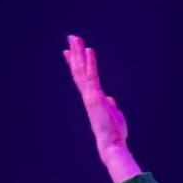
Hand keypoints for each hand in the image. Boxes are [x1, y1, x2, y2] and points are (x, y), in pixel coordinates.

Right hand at [63, 34, 142, 182]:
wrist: (111, 145)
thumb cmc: (114, 133)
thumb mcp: (113, 114)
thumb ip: (109, 104)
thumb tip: (110, 99)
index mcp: (92, 98)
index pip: (81, 77)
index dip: (75, 63)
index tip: (68, 52)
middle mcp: (88, 95)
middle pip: (78, 70)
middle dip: (75, 53)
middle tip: (71, 38)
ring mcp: (90, 95)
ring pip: (82, 70)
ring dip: (79, 53)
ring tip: (75, 38)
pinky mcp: (95, 97)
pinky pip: (93, 76)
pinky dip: (91, 63)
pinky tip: (89, 50)